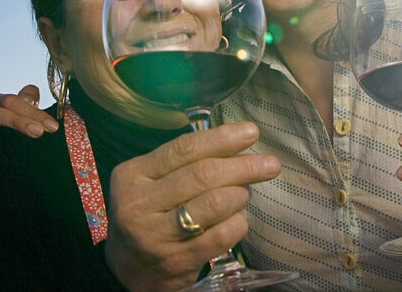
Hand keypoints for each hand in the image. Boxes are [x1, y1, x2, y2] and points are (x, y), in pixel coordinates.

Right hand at [0, 85, 59, 137]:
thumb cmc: (5, 145)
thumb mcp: (21, 131)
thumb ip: (29, 111)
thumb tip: (35, 92)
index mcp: (6, 102)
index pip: (24, 98)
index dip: (38, 111)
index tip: (53, 128)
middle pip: (9, 102)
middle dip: (29, 116)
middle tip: (43, 132)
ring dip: (11, 120)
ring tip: (28, 131)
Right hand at [104, 121, 280, 291]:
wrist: (132, 268)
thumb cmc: (151, 212)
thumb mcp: (152, 181)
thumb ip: (185, 161)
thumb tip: (238, 140)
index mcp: (133, 175)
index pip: (184, 149)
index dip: (222, 138)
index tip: (251, 132)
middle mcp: (139, 204)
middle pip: (203, 174)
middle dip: (243, 166)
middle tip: (269, 164)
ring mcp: (157, 235)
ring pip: (216, 203)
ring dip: (240, 194)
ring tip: (245, 192)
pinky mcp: (177, 261)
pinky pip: (222, 233)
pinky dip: (239, 221)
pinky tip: (238, 218)